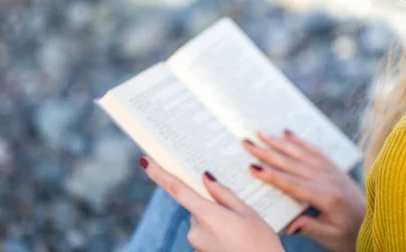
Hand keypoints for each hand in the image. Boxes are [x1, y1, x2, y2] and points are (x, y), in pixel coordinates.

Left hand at [139, 156, 284, 251]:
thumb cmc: (261, 244)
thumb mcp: (248, 213)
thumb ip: (224, 194)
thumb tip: (206, 178)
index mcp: (208, 215)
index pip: (178, 190)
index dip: (159, 174)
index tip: (144, 161)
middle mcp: (196, 231)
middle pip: (197, 207)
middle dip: (212, 205)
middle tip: (237, 212)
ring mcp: (197, 245)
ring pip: (203, 222)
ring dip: (217, 221)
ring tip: (242, 231)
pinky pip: (206, 236)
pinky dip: (218, 234)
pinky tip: (236, 241)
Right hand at [243, 129, 365, 251]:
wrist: (371, 224)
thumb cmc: (348, 234)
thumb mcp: (329, 236)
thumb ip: (310, 228)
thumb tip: (290, 225)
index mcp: (327, 197)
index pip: (293, 184)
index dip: (271, 176)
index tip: (252, 168)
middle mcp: (329, 179)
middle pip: (293, 164)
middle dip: (268, 152)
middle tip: (248, 142)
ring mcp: (332, 170)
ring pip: (302, 153)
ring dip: (279, 142)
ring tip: (261, 133)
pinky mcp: (334, 167)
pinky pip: (315, 150)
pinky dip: (300, 141)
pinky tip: (287, 133)